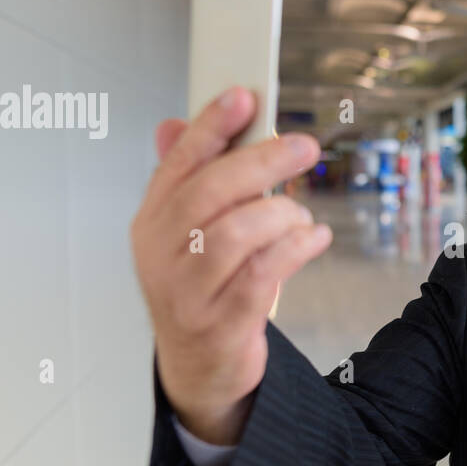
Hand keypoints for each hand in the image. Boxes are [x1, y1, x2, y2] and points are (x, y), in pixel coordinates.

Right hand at [130, 86, 331, 443]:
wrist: (199, 369)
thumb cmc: (200, 290)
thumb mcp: (183, 235)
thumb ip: (184, 181)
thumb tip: (173, 125)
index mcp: (151, 223)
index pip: (178, 163)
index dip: (210, 125)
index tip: (243, 96)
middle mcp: (162, 255)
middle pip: (211, 192)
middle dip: (262, 160)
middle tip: (303, 146)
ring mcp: (190, 292)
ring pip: (239, 232)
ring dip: (281, 214)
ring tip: (300, 216)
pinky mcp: (223, 323)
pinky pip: (264, 274)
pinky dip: (296, 248)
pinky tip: (314, 237)